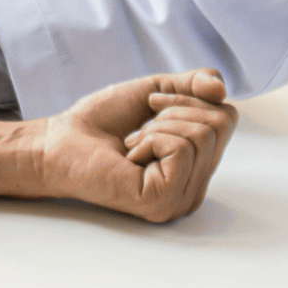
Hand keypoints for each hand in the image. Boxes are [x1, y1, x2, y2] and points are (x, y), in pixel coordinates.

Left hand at [32, 70, 237, 222]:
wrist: (60, 142)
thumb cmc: (102, 122)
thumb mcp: (156, 91)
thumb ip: (194, 85)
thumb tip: (222, 87)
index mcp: (197, 166)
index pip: (227, 118)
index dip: (191, 98)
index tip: (151, 106)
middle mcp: (194, 188)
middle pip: (221, 124)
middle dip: (175, 110)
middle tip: (139, 129)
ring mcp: (181, 199)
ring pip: (203, 135)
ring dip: (158, 127)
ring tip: (131, 145)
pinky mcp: (163, 201)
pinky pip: (181, 149)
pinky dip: (150, 140)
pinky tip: (128, 158)